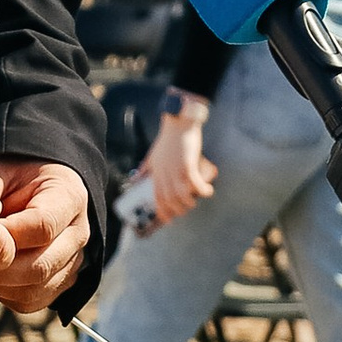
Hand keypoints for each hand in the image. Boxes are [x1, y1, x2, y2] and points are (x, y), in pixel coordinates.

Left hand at [0, 157, 92, 313]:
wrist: (39, 190)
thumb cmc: (18, 178)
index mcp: (68, 197)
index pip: (42, 226)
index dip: (5, 236)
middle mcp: (77, 234)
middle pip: (40, 266)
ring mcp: (72, 262)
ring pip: (35, 290)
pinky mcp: (61, 283)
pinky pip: (32, 302)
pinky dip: (5, 295)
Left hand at [148, 110, 217, 226]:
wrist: (179, 122)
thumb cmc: (167, 139)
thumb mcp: (152, 155)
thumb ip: (144, 168)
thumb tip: (134, 180)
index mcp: (156, 172)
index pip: (157, 197)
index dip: (162, 211)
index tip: (168, 219)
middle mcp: (164, 173)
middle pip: (169, 199)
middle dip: (177, 210)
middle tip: (185, 210)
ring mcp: (176, 169)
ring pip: (181, 195)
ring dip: (189, 203)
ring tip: (195, 202)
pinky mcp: (188, 163)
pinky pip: (195, 183)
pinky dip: (202, 190)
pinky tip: (207, 191)